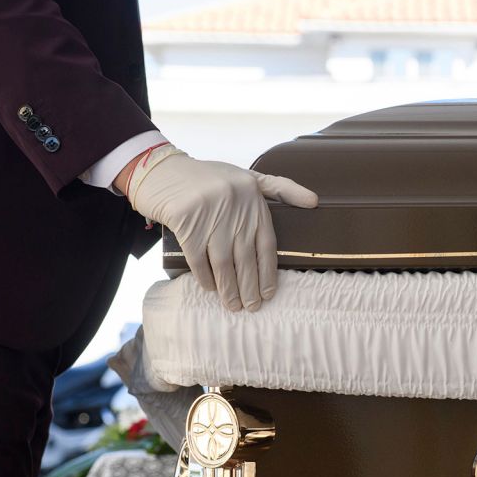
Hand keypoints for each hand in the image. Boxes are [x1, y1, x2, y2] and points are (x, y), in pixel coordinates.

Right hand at [122, 146, 317, 310]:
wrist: (160, 169)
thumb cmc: (206, 177)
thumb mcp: (245, 176)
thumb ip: (279, 188)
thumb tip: (315, 202)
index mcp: (252, 196)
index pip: (266, 243)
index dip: (268, 272)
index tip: (268, 293)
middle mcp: (234, 203)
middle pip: (246, 256)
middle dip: (249, 286)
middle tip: (251, 308)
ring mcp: (209, 211)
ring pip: (223, 260)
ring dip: (228, 288)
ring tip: (232, 306)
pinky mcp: (184, 218)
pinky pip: (197, 257)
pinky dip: (205, 276)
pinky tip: (210, 288)